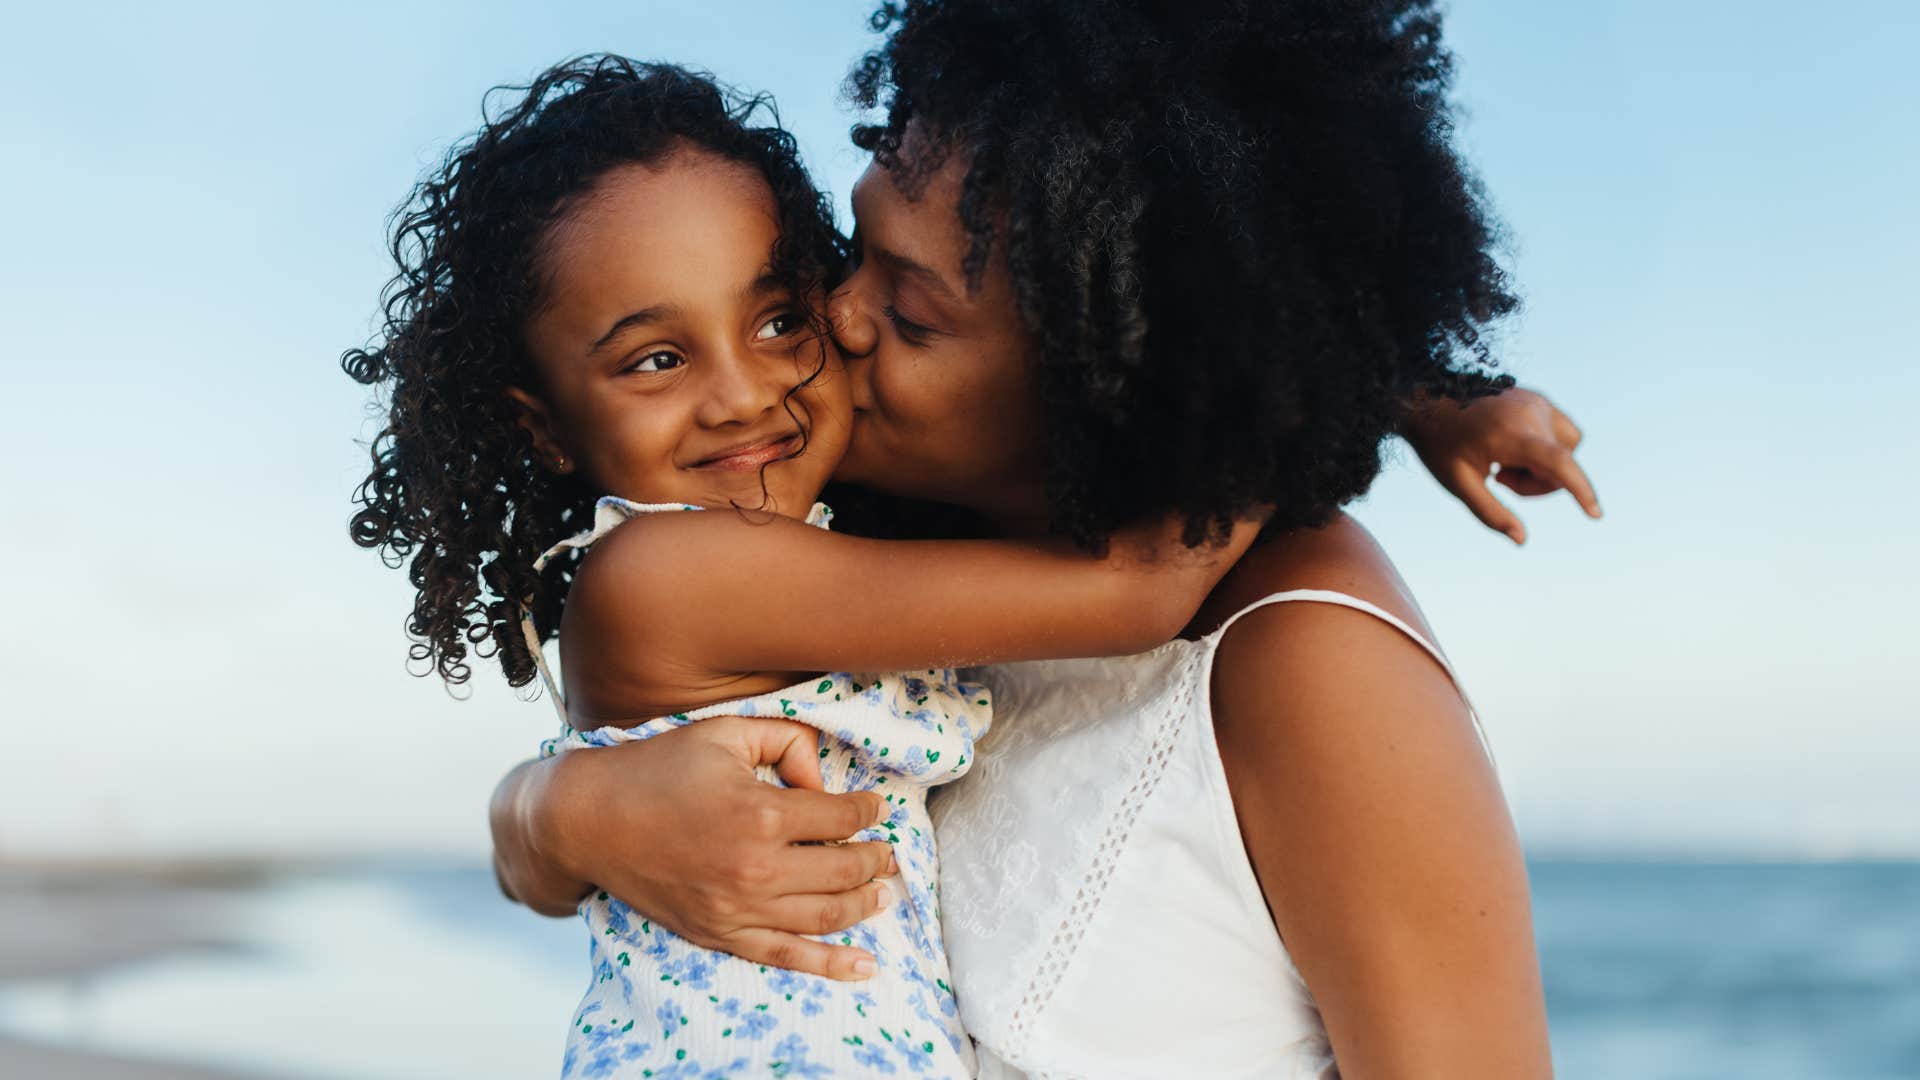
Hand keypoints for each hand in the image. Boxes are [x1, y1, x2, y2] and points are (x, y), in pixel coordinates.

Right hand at [496, 717, 897, 979]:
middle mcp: (755, 868)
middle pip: (844, 870)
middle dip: (877, 859)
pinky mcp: (720, 934)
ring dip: (866, 904)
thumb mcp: (726, 732)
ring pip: (825, 915)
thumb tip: (822, 779)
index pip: (841, 816)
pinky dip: (831, 965)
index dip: (867, 810)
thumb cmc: (659, 769)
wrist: (592, 820)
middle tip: (888, 852)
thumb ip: (786, 741)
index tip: (874, 806)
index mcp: (761, 813)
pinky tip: (866, 966)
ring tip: (884, 892)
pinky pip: (787, 956)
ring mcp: (738, 908)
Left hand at [1404, 387, 1601, 544]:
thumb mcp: (1458, 483)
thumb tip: (1521, 539)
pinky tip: (1511, 447)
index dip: (1580, 490)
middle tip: (1500, 477)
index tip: (1595, 514)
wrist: (1427, 403)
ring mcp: (1537, 401)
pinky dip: (1545, 448)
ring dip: (1544, 465)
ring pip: (1567, 448)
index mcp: (1510, 433)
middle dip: (1538, 482)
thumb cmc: (1439, 445)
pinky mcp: (1538, 398)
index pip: (1558, 463)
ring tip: (1503, 461)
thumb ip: (1490, 512)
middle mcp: (1531, 412)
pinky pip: (1560, 433)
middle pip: (1563, 464)